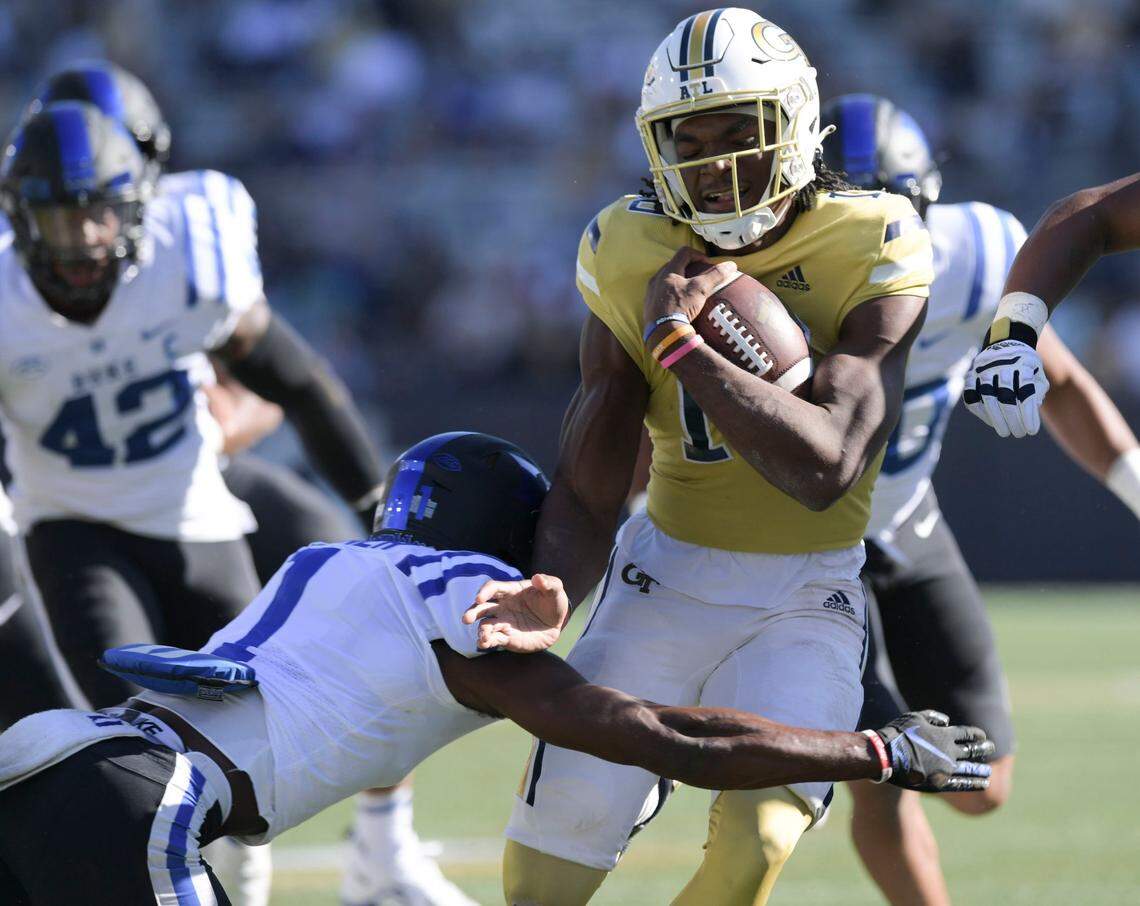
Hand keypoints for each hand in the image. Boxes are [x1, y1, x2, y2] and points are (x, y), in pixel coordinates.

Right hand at [463, 574, 568, 653]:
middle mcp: (502, 606)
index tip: (479, 598)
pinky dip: (487, 642)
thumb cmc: (553, 602)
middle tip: (466, 619)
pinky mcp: (506, 637)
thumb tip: (538, 578)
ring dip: (481, 631)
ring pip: (485, 625)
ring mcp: (502, 622)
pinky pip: (493, 639)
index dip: (484, 592)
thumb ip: (548, 583)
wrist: (556, 624)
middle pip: (482, 607)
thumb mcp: (555, 590)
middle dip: (473, 612)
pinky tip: (484, 644)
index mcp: (510, 590)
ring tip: (482, 638)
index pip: (492, 588)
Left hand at [643, 246, 737, 330]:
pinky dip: (670, 296)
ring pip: (665, 281)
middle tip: (698, 278)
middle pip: (673, 265)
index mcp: (668, 270)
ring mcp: (650, 292)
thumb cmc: (681, 306)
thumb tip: (731, 265)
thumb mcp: (701, 289)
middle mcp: (656, 278)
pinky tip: (679, 306)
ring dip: (677, 283)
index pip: (684, 252)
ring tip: (689, 293)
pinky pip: (660, 295)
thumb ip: (715, 275)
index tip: (707, 265)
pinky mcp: (648, 306)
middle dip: (687, 268)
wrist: (663, 331)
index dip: (698, 255)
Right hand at [873, 710, 994, 792]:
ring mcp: (946, 769)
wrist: (887, 755)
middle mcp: (949, 752)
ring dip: (981, 769)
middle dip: (983, 749)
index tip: (983, 736)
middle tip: (991, 748)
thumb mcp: (915, 717)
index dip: (976, 735)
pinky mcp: (940, 782)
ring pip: (970, 769)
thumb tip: (947, 721)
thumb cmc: (899, 733)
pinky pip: (962, 784)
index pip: (966, 734)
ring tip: (988, 771)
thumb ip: (933, 717)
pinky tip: (983, 783)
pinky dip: (974, 783)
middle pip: (971, 750)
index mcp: (944, 736)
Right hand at [963, 340, 1049, 437]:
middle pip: (1006, 396)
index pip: (1025, 391)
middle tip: (1018, 434)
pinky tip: (990, 421)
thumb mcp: (1037, 373)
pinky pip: (971, 396)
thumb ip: (1036, 391)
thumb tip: (1030, 413)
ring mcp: (984, 370)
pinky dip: (979, 410)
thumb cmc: (1026, 364)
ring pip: (987, 397)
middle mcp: (1002, 365)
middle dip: (1012, 418)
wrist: (1007, 341)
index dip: (1027, 413)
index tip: (1031, 431)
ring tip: (1005, 432)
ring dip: (996, 418)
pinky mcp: (971, 375)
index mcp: (1022, 363)